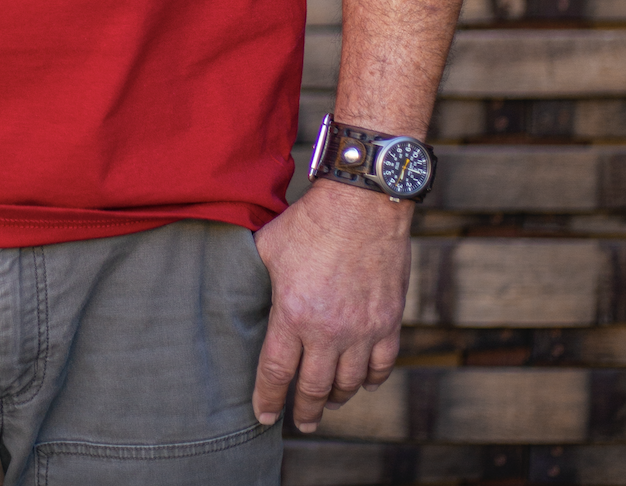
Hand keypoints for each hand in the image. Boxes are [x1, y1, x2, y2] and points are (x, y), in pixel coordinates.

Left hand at [252, 178, 410, 432]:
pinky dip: (369, 380)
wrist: (362, 204)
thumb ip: (255, 276)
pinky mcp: (388, 322)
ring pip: (349, 384)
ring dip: (336, 398)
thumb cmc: (311, 222)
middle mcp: (328, 330)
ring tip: (327, 402)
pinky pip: (380, 367)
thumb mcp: (269, 247)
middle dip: (304, 411)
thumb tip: (236, 288)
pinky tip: (360, 380)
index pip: (276, 373)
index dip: (268, 400)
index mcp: (293, 314)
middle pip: (314, 389)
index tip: (263, 416)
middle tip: (300, 421)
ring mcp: (362, 329)